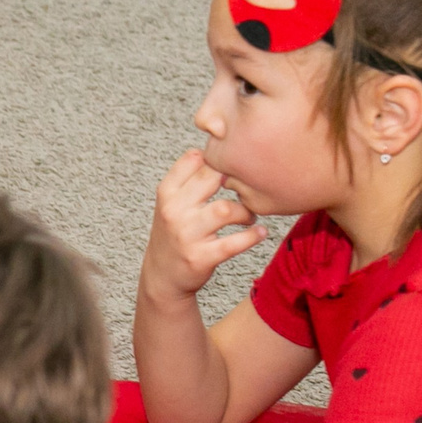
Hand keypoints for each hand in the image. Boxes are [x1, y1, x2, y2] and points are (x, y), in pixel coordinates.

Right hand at [141, 150, 266, 306]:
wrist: (162, 276)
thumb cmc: (174, 232)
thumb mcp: (171, 202)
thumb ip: (190, 177)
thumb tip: (216, 146)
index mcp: (166, 192)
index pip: (194, 159)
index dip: (219, 157)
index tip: (235, 163)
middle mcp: (173, 210)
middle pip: (212, 178)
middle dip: (236, 180)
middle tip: (248, 190)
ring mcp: (186, 235)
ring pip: (226, 209)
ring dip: (246, 212)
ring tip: (249, 217)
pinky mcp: (201, 257)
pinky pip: (235, 243)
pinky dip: (253, 236)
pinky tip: (259, 233)